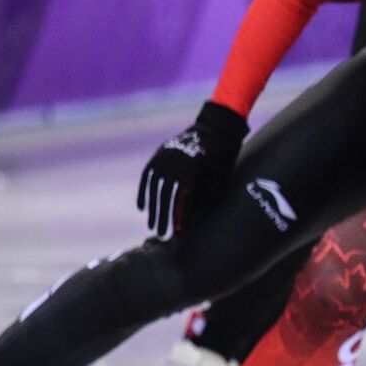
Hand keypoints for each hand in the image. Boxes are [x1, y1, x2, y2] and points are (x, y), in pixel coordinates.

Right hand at [137, 102, 245, 239]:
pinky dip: (144, 192)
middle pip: (166, 195)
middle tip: (162, 236)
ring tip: (153, 226)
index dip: (179, 217)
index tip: (179, 234)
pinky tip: (143, 208)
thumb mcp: (221, 178)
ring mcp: (164, 156)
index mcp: (192, 167)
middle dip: (163, 217)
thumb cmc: (222, 158)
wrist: (215, 129)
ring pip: (155, 187)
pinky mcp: (159, 154)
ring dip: (153, 208)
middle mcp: (174, 161)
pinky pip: (148, 175)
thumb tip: (192, 221)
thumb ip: (206, 197)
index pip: (182, 198)